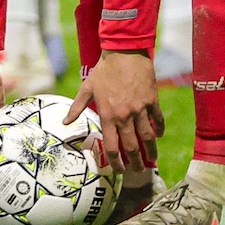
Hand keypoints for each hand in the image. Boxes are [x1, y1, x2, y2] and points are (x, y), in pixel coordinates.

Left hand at [65, 50, 163, 172]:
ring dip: (151, 151)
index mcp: (108, 115)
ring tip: (152, 159)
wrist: (124, 52)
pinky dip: (159, 129)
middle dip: (135, 163)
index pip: (112, 146)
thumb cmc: (104, 70)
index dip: (115, 162)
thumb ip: (77, 108)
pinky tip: (158, 135)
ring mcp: (140, 109)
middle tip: (138, 171)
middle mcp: (125, 116)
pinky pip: (158, 120)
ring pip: (148, 137)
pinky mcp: (152, 101)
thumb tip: (64, 123)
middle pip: (132, 147)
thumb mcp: (87, 88)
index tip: (119, 170)